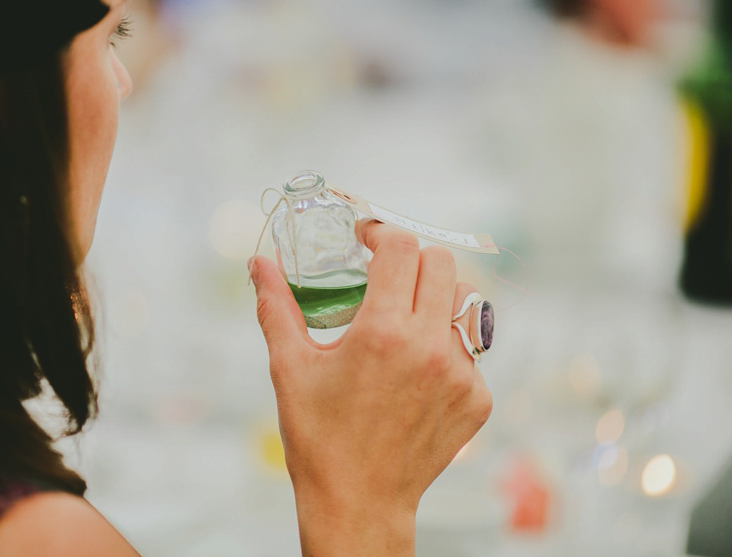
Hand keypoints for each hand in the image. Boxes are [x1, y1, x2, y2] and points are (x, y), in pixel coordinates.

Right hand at [250, 220, 492, 555]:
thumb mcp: (289, 367)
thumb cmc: (318, 436)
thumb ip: (277, 306)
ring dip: (433, 300)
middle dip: (411, 260)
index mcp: (381, 332)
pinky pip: (470, 348)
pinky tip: (413, 371)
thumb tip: (259, 264)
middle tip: (385, 277)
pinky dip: (444, 346)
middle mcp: (429, 347)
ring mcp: (460, 374)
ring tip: (401, 325)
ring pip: (463, 303)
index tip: (366, 239)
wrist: (358, 502)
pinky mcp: (477, 399)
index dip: (381, 233)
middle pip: (442, 263)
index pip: (400, 248)